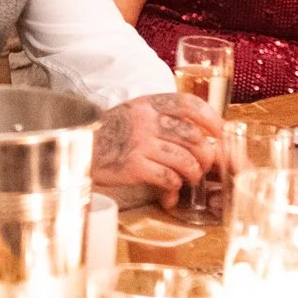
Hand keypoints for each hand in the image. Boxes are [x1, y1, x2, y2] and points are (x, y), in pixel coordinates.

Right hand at [91, 92, 220, 201]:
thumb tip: (199, 132)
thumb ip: (160, 116)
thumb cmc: (109, 134)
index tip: (219, 133)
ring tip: (187, 181)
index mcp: (148, 104)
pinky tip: (169, 193)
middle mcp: (145, 120)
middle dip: (205, 156)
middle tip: (203, 166)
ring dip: (193, 175)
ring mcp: (140, 142)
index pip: (188, 104)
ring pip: (186, 160)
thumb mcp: (133, 114)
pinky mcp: (133, 165)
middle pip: (194, 137)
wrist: (78, 150)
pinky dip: (174, 189)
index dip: (210, 119)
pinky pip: (169, 178)